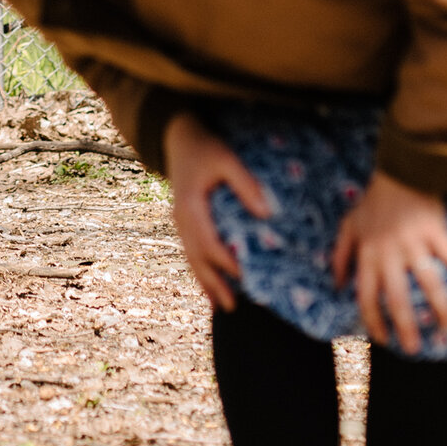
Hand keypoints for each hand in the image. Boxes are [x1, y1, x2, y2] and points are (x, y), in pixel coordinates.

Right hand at [164, 110, 270, 309]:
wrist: (179, 138)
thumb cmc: (206, 148)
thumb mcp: (227, 159)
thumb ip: (246, 184)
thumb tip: (267, 214)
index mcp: (190, 206)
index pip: (208, 241)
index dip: (226, 261)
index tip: (245, 276)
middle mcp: (181, 218)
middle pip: (197, 257)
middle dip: (214, 283)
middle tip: (231, 307)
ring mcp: (179, 221)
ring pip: (191, 258)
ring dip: (205, 282)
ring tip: (219, 306)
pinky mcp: (183, 221)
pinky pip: (190, 250)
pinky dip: (200, 269)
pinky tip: (209, 284)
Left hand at [329, 171, 446, 354]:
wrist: (400, 171)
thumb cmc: (374, 201)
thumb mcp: (349, 226)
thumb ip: (341, 256)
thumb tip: (337, 286)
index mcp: (368, 254)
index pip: (366, 296)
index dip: (373, 320)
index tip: (382, 339)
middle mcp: (389, 253)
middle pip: (397, 298)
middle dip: (405, 328)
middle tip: (413, 349)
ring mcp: (414, 243)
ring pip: (428, 284)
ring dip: (440, 310)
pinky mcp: (435, 232)